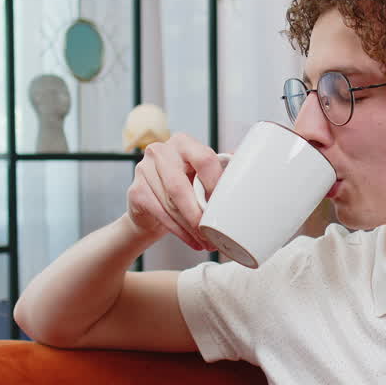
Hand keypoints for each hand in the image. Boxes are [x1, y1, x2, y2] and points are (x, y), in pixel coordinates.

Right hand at [125, 133, 223, 250]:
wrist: (152, 203)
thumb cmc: (185, 186)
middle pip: (180, 186)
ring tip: (206, 242)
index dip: (215, 184)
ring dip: (190, 228)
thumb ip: (221, 170)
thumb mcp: (202, 174)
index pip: (204, 159)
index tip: (223, 205)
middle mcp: (160, 152)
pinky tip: (191, 240)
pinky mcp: (135, 191)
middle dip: (198, 214)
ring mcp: (143, 170)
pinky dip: (179, 231)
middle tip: (213, 234)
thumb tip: (250, 171)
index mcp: (183, 142)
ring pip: (171, 204)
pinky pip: (160, 215)